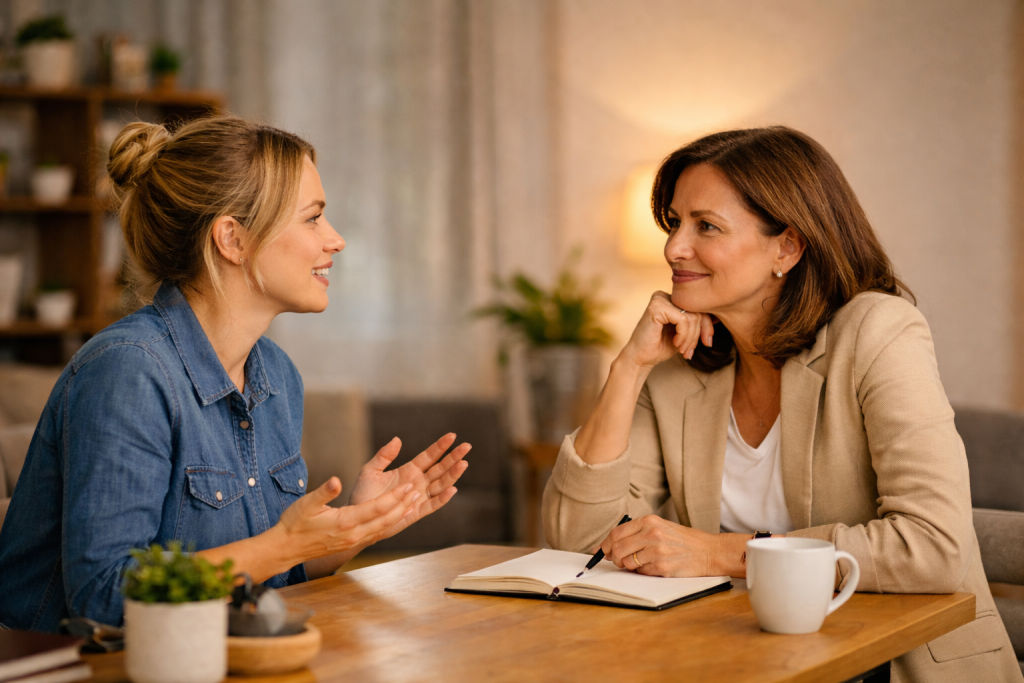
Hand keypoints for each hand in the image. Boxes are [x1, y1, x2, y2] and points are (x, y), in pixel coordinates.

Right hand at [276, 477, 419, 562]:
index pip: (376, 508)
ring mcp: (353, 541)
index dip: (394, 497)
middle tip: (417, 491)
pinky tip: (397, 517)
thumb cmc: (294, 523)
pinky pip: (377, 533)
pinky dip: (390, 524)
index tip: (407, 486)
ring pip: (383, 528)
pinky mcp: (352, 543)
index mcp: (345, 522)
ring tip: (413, 502)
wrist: (286, 548)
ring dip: (400, 515)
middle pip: (385, 519)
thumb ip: (324, 492)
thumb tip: (336, 481)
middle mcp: (353, 534)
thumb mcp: (306, 504)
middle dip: (403, 505)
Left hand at [347, 433, 469, 538]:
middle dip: (454, 457)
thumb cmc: (363, 494)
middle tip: (466, 446)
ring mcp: (419, 497)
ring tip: (463, 463)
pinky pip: (433, 505)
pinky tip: (452, 489)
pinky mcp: (417, 512)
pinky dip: (443, 498)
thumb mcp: (370, 471)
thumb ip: (384, 456)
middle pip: (440, 468)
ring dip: (452, 475)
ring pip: (441, 484)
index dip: (440, 446)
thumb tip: (397, 439)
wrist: (358, 518)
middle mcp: (418, 482)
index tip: (452, 436)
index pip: (429, 456)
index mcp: (409, 470)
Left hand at [599, 515, 715, 576]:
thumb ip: (637, 533)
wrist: (708, 551)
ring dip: (631, 567)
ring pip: (628, 563)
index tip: (602, 551)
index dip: (606, 544)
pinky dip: (644, 572)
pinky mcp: (662, 566)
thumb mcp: (660, 527)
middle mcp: (651, 534)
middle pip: (618, 549)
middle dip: (615, 558)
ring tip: (644, 562)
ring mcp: (657, 550)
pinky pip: (642, 572)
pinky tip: (656, 566)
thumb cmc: (683, 540)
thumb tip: (610, 546)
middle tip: (619, 561)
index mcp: (649, 521)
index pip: (616, 533)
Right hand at [620, 292, 714, 367]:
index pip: (698, 307)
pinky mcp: (656, 307)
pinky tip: (675, 343)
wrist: (640, 359)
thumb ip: (697, 323)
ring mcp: (659, 299)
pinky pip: (683, 320)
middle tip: (690, 351)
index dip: (707, 326)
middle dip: (698, 334)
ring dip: (691, 338)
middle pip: (697, 311)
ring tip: (683, 350)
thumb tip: (719, 317)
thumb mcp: (684, 334)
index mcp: (671, 300)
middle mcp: (665, 296)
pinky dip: (683, 335)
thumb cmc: (660, 347)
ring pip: (692, 317)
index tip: (707, 343)